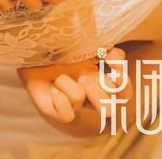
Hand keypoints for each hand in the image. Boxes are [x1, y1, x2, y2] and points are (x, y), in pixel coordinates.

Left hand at [18, 47, 132, 123]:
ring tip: (60, 78)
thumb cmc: (66, 53)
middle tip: (83, 78)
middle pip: (109, 108)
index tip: (114, 71)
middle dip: (97, 92)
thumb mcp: (89, 47)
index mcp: (102, 81)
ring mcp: (73, 105)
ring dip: (68, 85)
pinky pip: (66, 115)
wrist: (36, 59)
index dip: (123, 84)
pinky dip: (61, 102)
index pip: (124, 92)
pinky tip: (54, 92)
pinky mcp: (55, 111)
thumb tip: (115, 56)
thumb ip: (106, 50)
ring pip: (79, 99)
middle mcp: (91, 96)